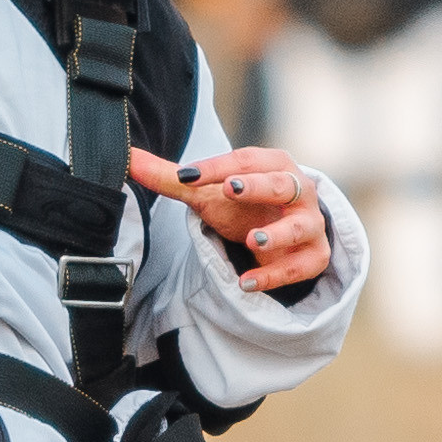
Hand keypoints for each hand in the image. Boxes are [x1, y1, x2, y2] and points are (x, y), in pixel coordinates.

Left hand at [127, 144, 330, 297]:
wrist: (280, 230)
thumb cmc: (242, 203)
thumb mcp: (206, 190)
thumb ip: (169, 176)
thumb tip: (128, 157)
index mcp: (272, 164)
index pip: (246, 159)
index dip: (217, 166)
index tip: (187, 176)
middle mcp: (298, 189)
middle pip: (283, 184)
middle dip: (258, 186)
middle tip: (230, 189)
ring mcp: (309, 223)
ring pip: (301, 226)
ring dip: (278, 234)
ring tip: (252, 241)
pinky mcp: (313, 255)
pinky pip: (301, 266)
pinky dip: (276, 276)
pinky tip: (246, 283)